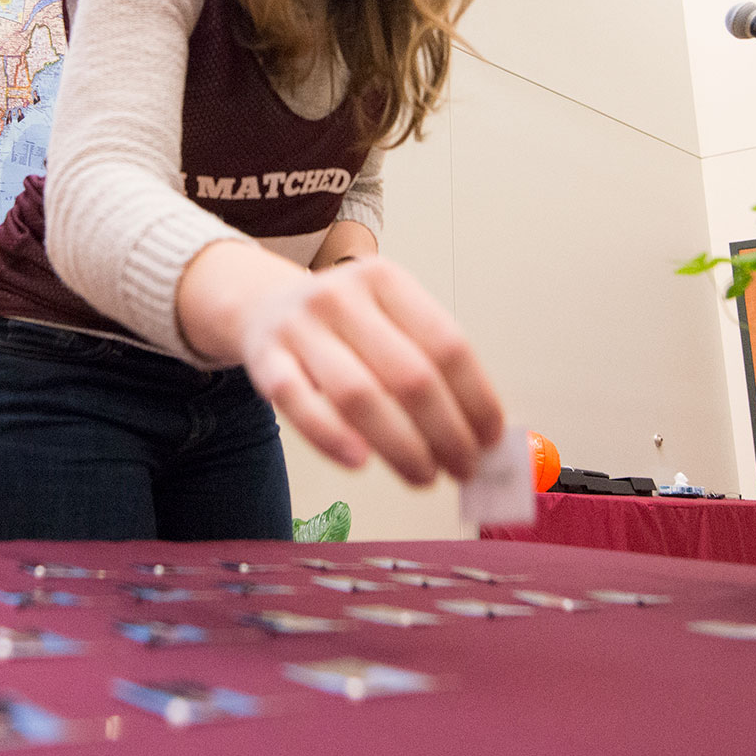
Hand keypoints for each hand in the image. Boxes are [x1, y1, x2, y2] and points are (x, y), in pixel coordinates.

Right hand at [179, 241, 504, 485]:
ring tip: (424, 475)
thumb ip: (431, 363)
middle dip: (446, 432)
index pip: (448, 344)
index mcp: (387, 280)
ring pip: (359, 395)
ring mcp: (300, 327)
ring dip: (401, 446)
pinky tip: (360, 463)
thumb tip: (483, 431)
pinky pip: (299, 405)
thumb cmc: (343, 324)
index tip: (491, 438)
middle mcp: (343, 296)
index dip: (476, 398)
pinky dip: (332, 437)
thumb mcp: (388, 318)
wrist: (264, 305)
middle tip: (464, 468)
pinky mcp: (265, 360)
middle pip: (409, 375)